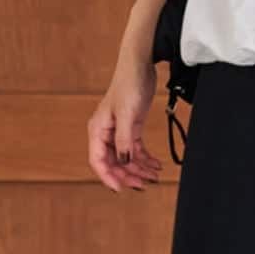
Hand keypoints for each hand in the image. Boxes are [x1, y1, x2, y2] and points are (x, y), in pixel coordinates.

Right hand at [88, 47, 166, 191]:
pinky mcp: (131, 126)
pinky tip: (156, 165)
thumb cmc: (129, 84)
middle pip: (114, 162)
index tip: (121, 189)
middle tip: (144, 184)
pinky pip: (135, 149)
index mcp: (98, 130)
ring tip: (154, 177)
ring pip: (126, 158)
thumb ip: (124, 140)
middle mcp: (106, 132)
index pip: (99, 161)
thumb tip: (123, 161)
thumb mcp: (128, 114)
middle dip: (128, 175)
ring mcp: (118, 130)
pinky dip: (145, 158)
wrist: (140, 65)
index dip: (108, 177)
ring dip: (139, 169)